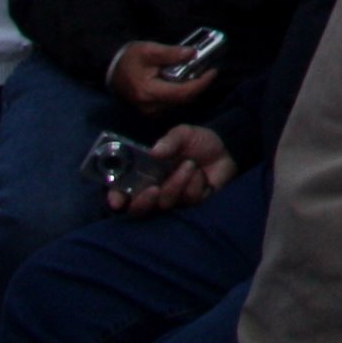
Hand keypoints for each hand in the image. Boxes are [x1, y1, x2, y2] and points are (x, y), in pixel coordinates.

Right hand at [105, 42, 218, 112]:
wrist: (112, 69)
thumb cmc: (130, 58)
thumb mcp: (149, 50)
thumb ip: (171, 53)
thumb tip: (192, 53)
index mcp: (149, 92)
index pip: (183, 92)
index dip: (201, 83)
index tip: (213, 71)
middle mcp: (150, 106)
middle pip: (183, 99)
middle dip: (199, 86)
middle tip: (209, 71)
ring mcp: (149, 110)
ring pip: (179, 103)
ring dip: (192, 90)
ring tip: (200, 74)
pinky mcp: (150, 110)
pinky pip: (172, 104)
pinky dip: (182, 93)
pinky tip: (187, 81)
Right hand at [113, 125, 232, 217]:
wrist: (226, 149)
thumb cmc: (198, 141)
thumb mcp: (184, 134)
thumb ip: (170, 141)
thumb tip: (154, 151)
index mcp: (144, 173)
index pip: (122, 190)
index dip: (115, 198)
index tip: (116, 200)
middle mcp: (154, 189)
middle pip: (138, 209)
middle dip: (142, 202)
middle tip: (153, 189)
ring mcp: (172, 198)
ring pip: (164, 203)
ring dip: (176, 184)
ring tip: (190, 165)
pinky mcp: (190, 204)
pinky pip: (187, 201)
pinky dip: (195, 186)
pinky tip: (201, 175)